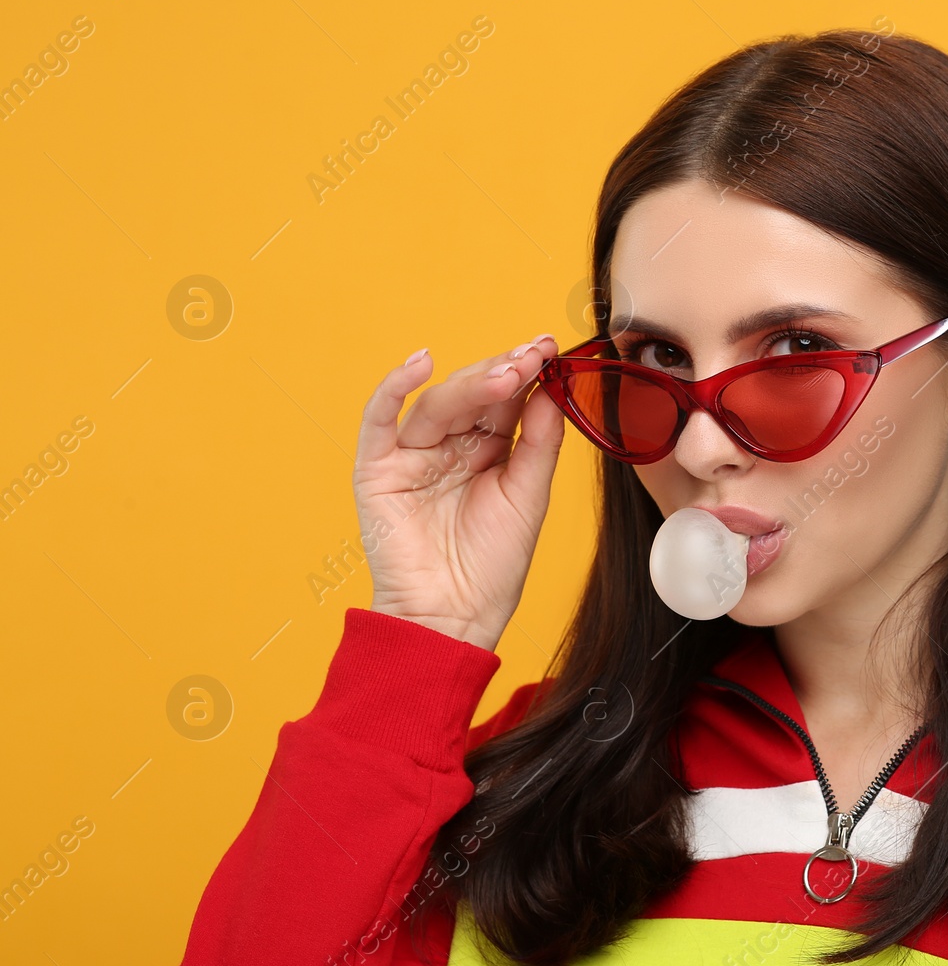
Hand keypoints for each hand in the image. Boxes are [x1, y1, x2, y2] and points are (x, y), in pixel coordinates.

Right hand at [353, 337, 564, 650]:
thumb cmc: (493, 566)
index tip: (551, 347)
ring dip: (471, 383)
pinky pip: (379, 419)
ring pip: (438, 402)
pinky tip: (420, 363)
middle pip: (473, 395)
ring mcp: (412, 455)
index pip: (506, 400)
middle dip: (504, 372)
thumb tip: (552, 388)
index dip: (526, 372)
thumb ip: (539, 442)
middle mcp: (449, 447)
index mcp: (488, 451)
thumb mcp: (529, 496)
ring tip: (506, 373)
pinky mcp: (377, 469)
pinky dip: (394, 388)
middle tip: (533, 356)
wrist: (453, 617)